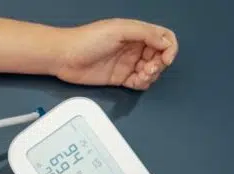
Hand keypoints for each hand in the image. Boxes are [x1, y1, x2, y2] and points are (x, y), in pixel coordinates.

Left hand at [54, 19, 178, 89]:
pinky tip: (136, 81)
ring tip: (141, 75)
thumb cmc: (87, 39)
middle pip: (160, 56)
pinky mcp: (119, 78)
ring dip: (151, 75)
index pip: (163, 38)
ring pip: (151, 71)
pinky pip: (138, 82)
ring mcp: (127, 63)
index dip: (169, 48)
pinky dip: (142, 83)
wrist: (64, 57)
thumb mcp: (119, 30)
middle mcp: (134, 47)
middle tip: (148, 68)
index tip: (166, 58)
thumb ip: (145, 34)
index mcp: (136, 32)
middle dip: (160, 64)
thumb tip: (166, 43)